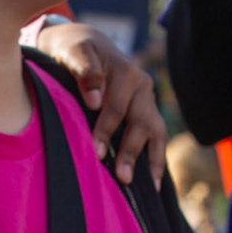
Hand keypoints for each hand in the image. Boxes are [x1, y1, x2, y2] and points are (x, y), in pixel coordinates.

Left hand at [35, 21, 166, 186]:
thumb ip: (85, 70)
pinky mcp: (146, 113)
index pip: (116, 107)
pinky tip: (154, 185)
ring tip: (149, 188)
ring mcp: (147, 101)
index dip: (106, 130)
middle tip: (121, 177)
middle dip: (130, 151)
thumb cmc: (74, 51)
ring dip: (151, 160)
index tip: (95, 152)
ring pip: (155, 132)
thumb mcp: (74, 52)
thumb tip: (96, 99)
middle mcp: (142, 87)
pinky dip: (156, 160)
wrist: (85, 44)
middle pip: (141, 123)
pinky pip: (157, 138)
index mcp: (126, 72)